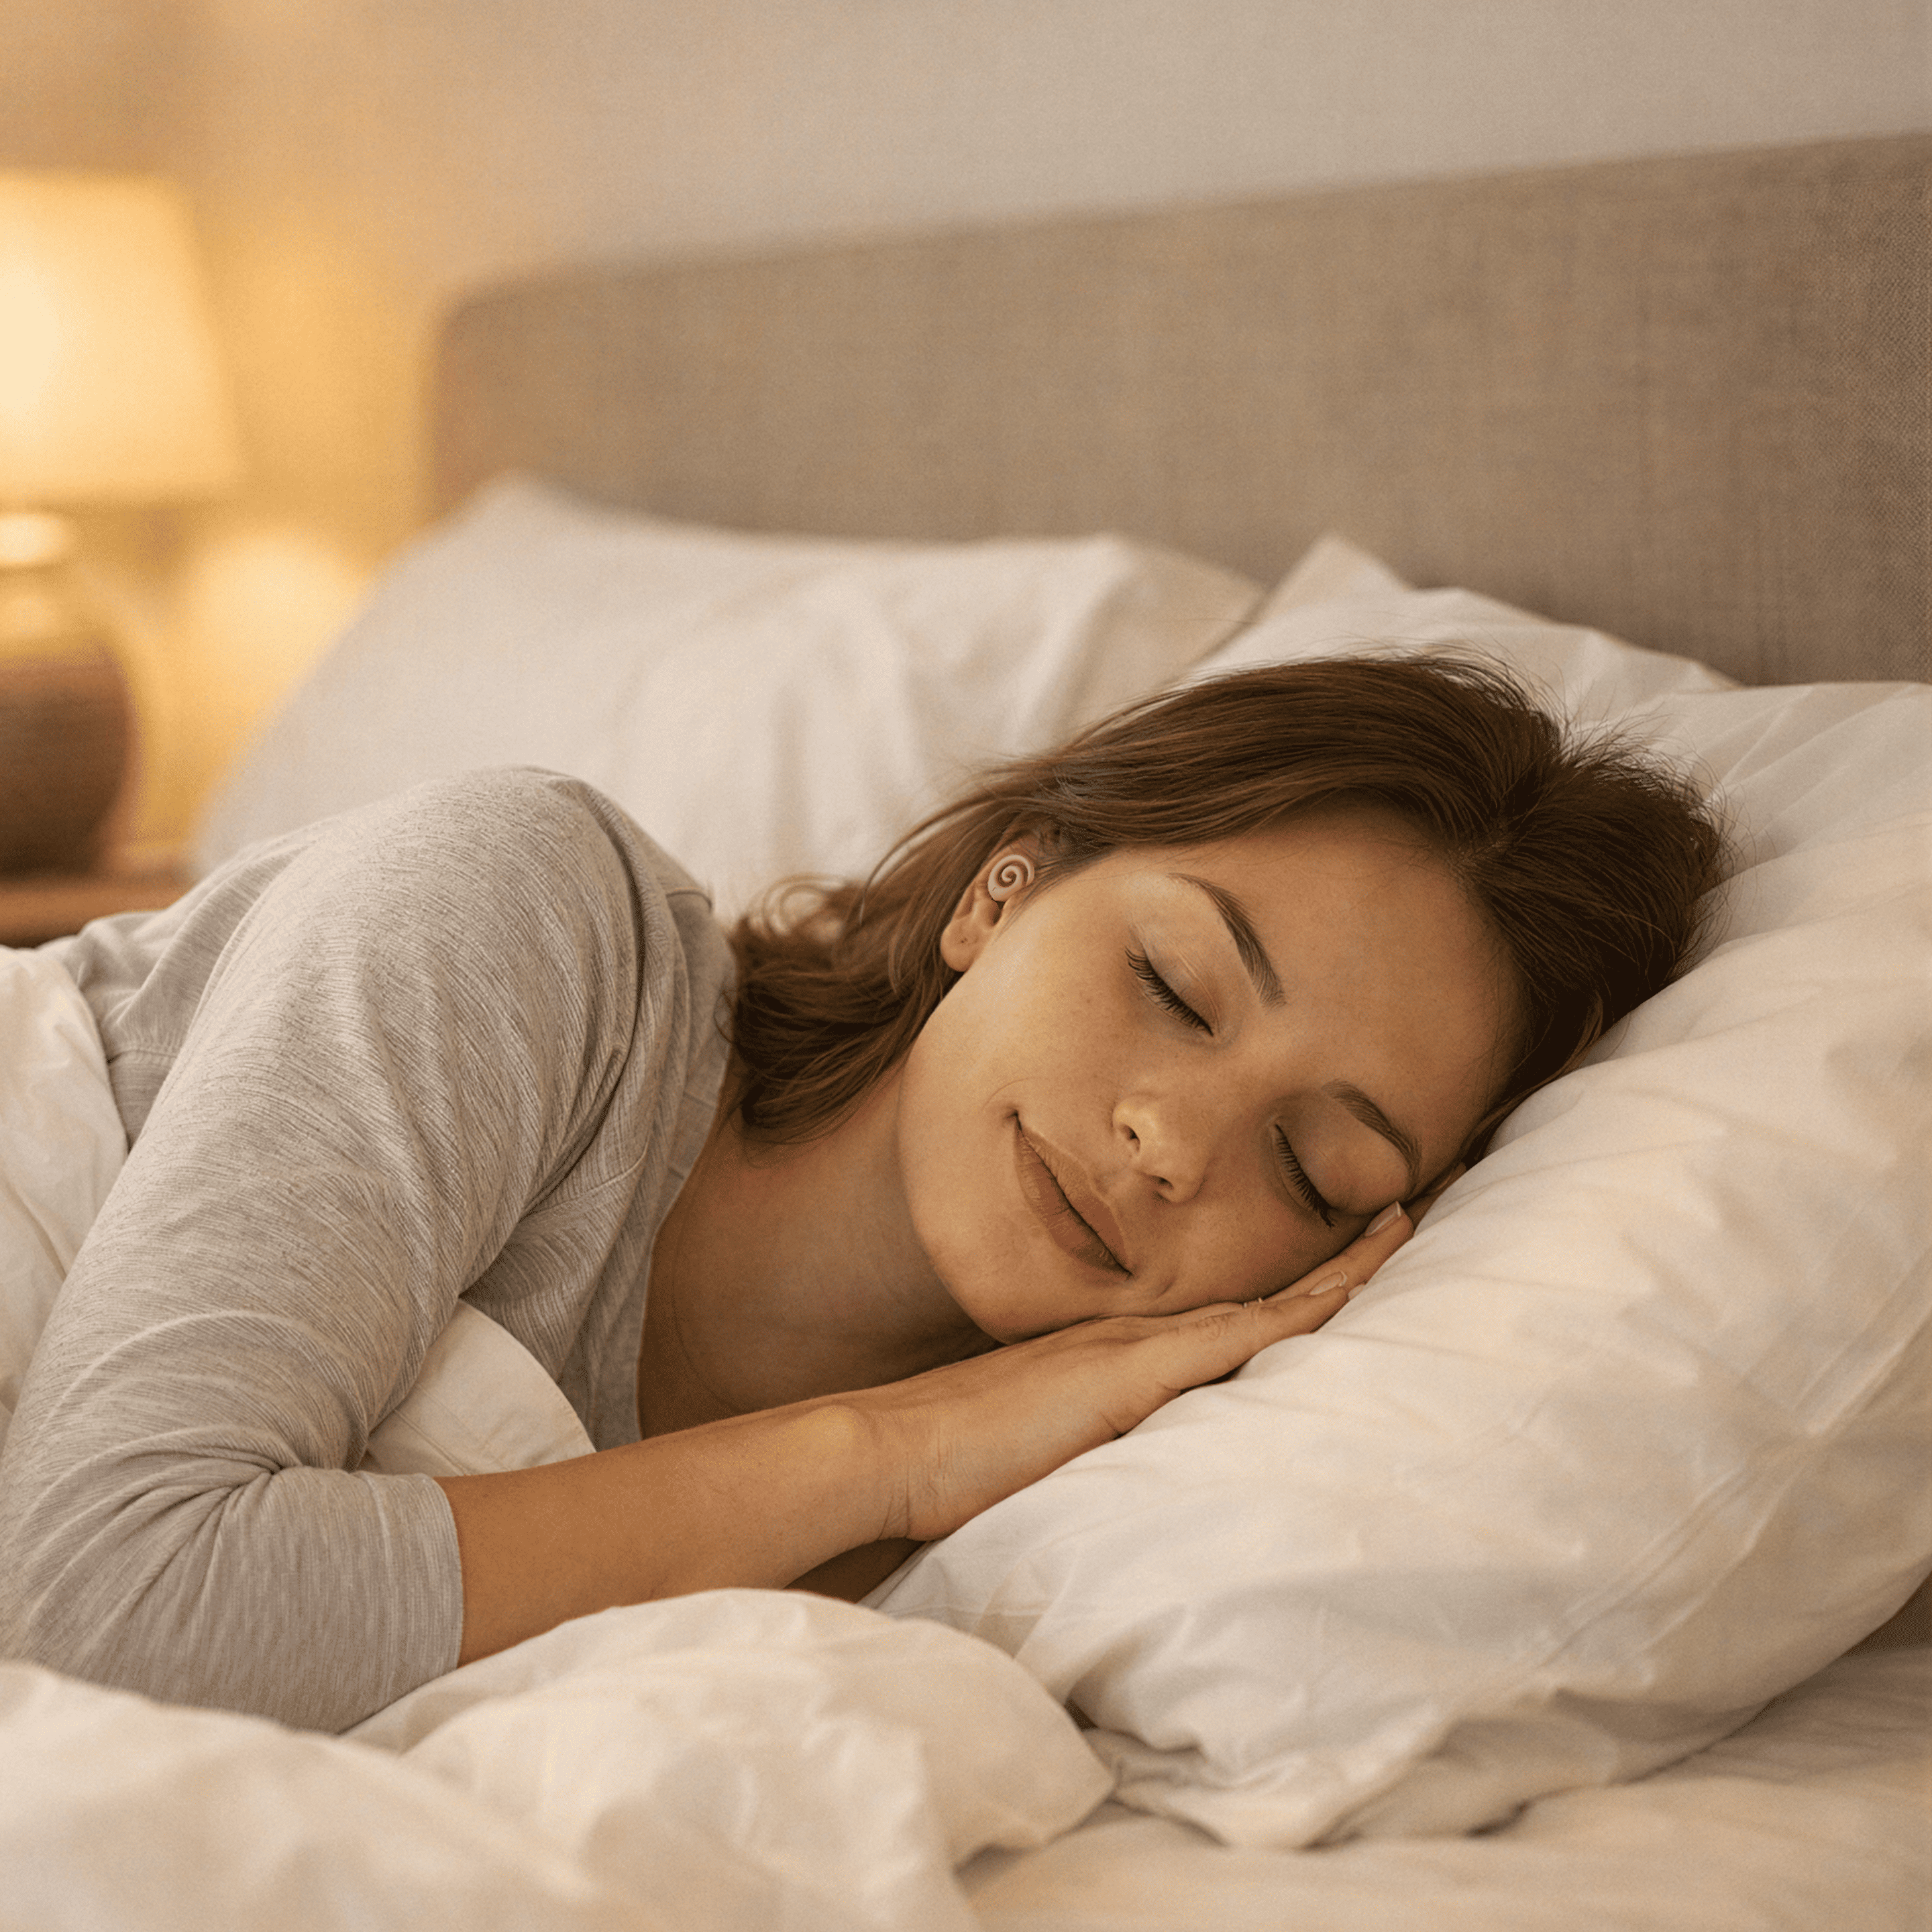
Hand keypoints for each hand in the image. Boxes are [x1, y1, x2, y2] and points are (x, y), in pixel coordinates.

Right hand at [851, 1202, 1415, 1543]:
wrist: (892, 1447)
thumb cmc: (952, 1456)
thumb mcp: (1041, 1435)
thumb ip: (1093, 1430)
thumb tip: (1133, 1454)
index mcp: (1123, 1345)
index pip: (1233, 1305)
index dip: (1301, 1275)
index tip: (1359, 1246)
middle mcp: (1140, 1331)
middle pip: (1264, 1287)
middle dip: (1341, 1252)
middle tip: (1409, 1205)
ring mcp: (1137, 1347)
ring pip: (1264, 1299)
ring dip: (1338, 1266)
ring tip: (1402, 1222)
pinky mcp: (1132, 1375)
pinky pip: (1237, 1339)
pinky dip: (1296, 1311)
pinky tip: (1346, 1292)